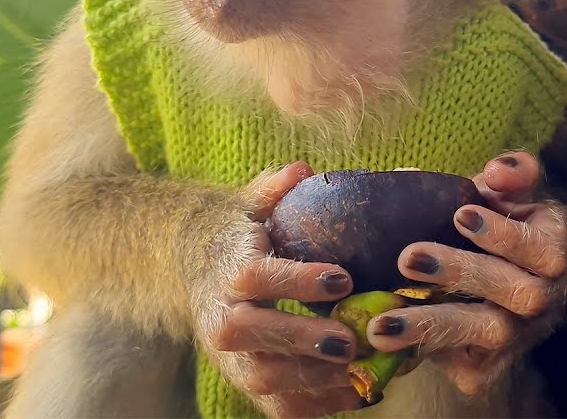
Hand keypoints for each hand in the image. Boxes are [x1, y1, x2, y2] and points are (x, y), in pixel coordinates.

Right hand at [190, 162, 365, 417]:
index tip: (343, 277)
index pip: (257, 277)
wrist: (200, 268)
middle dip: (303, 339)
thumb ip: (274, 187)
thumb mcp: (253, 203)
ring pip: (265, 378)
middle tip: (352, 339)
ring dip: (316, 379)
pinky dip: (318, 407)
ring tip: (366, 368)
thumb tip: (300, 170)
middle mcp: (222, 318)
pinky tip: (362, 393)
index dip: (297, 280)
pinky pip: (278, 407)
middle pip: (254, 334)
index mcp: (229, 270)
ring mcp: (232, 357)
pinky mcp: (246, 383)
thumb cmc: (243, 232)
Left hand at [366, 152, 566, 394]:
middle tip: (407, 258)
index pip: (545, 249)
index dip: (505, 236)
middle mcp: (550, 296)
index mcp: (558, 247)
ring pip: (490, 333)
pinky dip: (434, 356)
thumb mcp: (513, 189)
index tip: (461, 214)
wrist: (508, 269)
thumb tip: (498, 172)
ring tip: (380, 324)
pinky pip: (473, 370)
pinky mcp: (497, 363)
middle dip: (463, 273)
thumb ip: (513, 173)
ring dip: (434, 324)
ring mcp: (525, 334)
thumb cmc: (506, 219)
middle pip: (520, 294)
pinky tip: (392, 344)